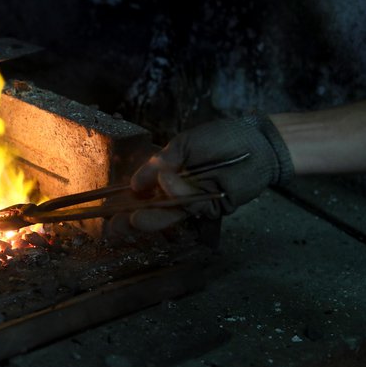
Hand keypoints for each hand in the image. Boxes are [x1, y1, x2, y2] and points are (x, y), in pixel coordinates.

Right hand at [126, 113, 293, 231]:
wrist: (257, 142)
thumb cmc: (221, 138)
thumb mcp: (183, 145)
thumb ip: (159, 164)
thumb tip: (135, 184)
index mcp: (170, 176)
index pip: (144, 193)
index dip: (127, 202)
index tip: (108, 209)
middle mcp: (180, 192)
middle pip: (153, 210)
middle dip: (133, 220)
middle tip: (113, 228)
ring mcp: (195, 201)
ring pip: (169, 214)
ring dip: (150, 218)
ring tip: (132, 221)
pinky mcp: (211, 208)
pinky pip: (189, 205)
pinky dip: (176, 193)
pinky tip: (167, 180)